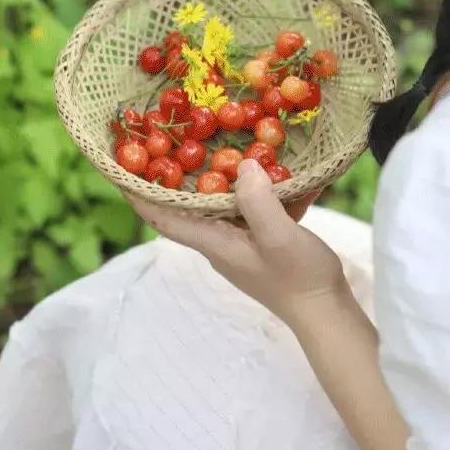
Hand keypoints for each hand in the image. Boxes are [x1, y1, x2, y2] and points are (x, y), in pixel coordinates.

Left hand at [123, 159, 348, 328]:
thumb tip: (243, 166)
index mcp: (214, 242)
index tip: (121, 165)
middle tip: (180, 136)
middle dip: (184, 172)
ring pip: (228, 202)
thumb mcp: (280, 236)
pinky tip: (288, 169)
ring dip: (230, 176)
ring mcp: (244, 241)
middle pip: (192, 204)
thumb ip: (258, 202)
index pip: (163, 219)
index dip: (139, 194)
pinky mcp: (266, 240)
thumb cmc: (299, 277)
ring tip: (232, 141)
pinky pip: (259, 207)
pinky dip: (268, 189)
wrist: (328, 313)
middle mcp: (221, 241)